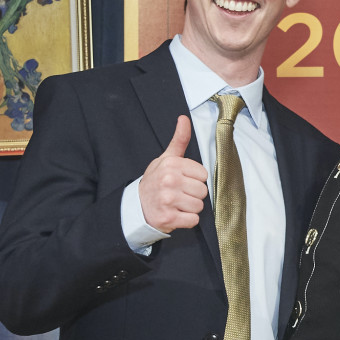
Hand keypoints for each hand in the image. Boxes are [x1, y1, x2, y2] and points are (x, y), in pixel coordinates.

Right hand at [138, 116, 208, 231]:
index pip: (203, 175)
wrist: (136, 206)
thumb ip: (179, 140)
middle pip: (203, 191)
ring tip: (177, 204)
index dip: (195, 180)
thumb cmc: (156, 181)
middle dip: (193, 195)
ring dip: (190, 208)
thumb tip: (184, 118)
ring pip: (199, 206)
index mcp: (172, 165)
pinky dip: (187, 221)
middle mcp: (169, 180)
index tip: (182, 181)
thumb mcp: (166, 159)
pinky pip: (193, 220)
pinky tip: (175, 215)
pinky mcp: (168, 217)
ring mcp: (168, 200)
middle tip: (179, 194)